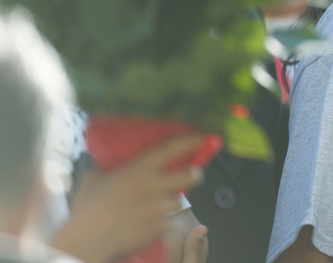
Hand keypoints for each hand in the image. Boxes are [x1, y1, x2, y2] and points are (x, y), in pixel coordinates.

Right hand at [51, 134, 204, 262]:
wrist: (84, 241)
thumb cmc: (85, 208)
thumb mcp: (92, 179)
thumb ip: (105, 170)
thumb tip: (102, 164)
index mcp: (138, 170)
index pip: (170, 150)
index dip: (189, 141)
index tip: (202, 138)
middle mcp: (152, 187)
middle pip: (189, 176)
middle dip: (195, 174)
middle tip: (196, 173)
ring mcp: (157, 209)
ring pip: (179, 202)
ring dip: (174, 201)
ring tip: (165, 202)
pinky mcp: (156, 228)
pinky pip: (169, 222)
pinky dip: (164, 222)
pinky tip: (154, 222)